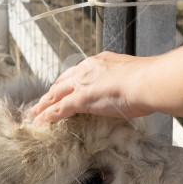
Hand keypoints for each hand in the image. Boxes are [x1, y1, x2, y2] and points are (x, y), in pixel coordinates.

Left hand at [30, 52, 153, 122]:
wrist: (148, 82)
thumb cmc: (148, 81)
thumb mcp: (132, 77)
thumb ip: (123, 81)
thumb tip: (129, 90)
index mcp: (100, 62)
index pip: (78, 72)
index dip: (68, 82)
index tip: (63, 89)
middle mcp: (88, 69)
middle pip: (62, 82)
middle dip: (51, 93)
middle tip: (42, 102)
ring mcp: (83, 84)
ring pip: (56, 95)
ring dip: (44, 105)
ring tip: (35, 114)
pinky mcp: (81, 99)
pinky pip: (59, 109)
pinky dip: (48, 115)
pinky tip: (40, 121)